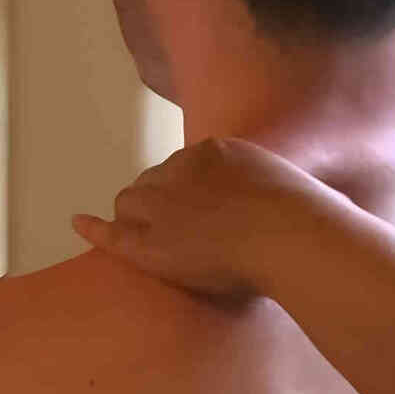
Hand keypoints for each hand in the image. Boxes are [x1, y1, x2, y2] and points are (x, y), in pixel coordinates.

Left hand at [72, 137, 362, 300]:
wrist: (290, 238)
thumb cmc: (309, 225)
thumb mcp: (299, 193)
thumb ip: (285, 198)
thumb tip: (316, 215)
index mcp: (218, 152)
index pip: (186, 168)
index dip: (190, 192)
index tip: (204, 210)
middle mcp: (182, 170)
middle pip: (154, 182)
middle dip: (159, 202)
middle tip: (182, 233)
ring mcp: (162, 205)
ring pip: (133, 204)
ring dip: (137, 219)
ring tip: (153, 242)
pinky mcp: (148, 241)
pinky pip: (113, 232)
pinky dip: (94, 227)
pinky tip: (78, 222)